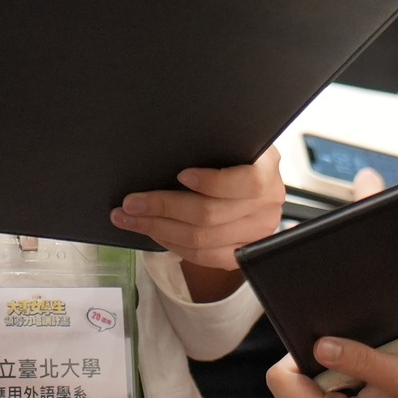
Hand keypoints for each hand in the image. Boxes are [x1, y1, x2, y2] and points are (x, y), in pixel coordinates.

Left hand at [110, 147, 284, 270]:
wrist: (249, 176)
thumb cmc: (232, 155)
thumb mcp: (230, 141)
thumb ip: (212, 145)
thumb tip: (170, 151)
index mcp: (267, 170)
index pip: (246, 182)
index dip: (211, 182)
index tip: (181, 175)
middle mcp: (267, 205)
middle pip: (211, 215)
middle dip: (163, 208)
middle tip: (132, 202)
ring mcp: (256, 233)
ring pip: (202, 240)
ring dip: (158, 229)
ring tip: (129, 218)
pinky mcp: (241, 253)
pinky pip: (203, 257)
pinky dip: (172, 244)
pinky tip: (153, 232)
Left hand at [267, 339, 397, 397]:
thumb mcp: (395, 370)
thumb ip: (354, 358)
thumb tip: (319, 346)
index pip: (281, 382)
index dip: (300, 355)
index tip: (332, 347)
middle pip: (286, 391)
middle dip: (313, 370)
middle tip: (352, 365)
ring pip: (301, 397)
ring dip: (325, 380)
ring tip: (361, 379)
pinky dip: (333, 390)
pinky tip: (362, 388)